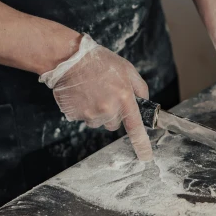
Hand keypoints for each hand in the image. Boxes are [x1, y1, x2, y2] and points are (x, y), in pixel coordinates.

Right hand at [39, 35, 152, 161]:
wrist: (69, 59)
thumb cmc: (99, 61)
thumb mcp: (127, 69)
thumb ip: (139, 87)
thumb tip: (144, 102)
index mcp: (124, 98)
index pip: (135, 127)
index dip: (141, 144)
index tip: (145, 156)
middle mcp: (108, 109)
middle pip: (114, 124)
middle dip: (112, 113)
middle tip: (105, 94)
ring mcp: (90, 114)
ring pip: (98, 122)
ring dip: (97, 111)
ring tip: (91, 92)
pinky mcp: (75, 115)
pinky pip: (83, 118)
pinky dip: (82, 109)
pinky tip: (81, 94)